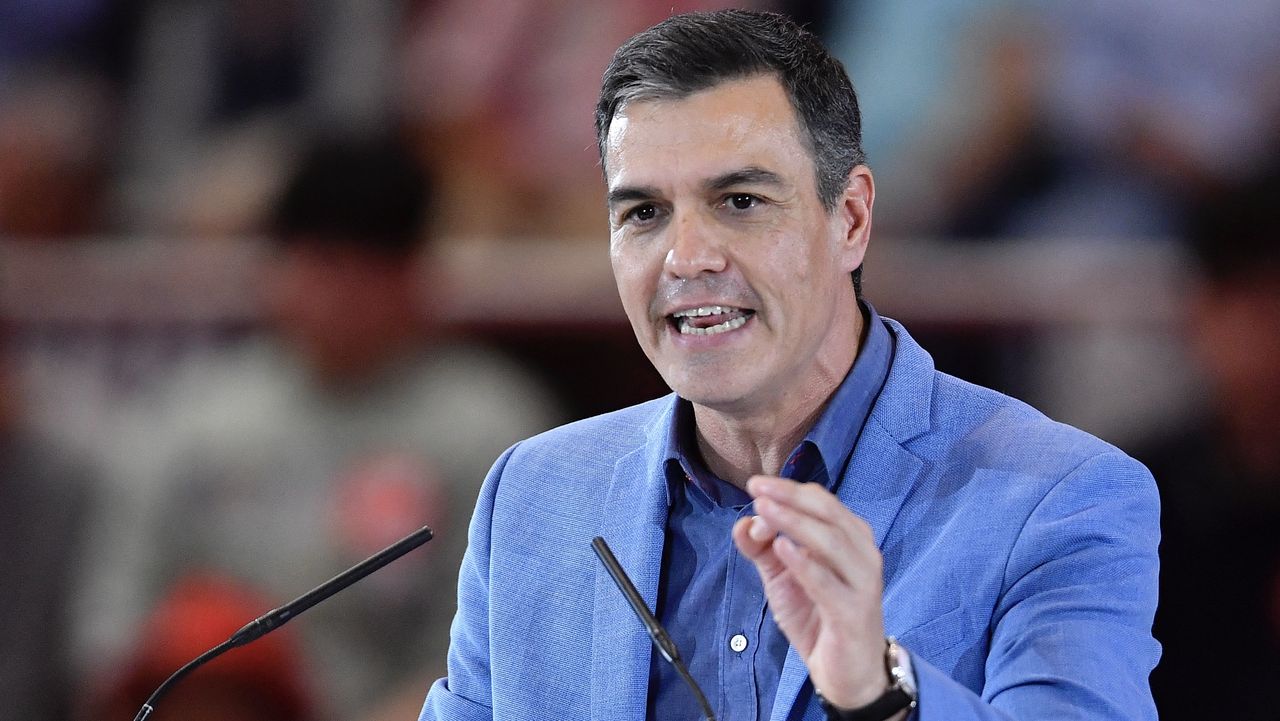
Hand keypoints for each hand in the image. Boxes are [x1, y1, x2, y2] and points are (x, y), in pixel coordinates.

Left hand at [732, 475, 887, 708]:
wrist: (847, 672)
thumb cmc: (818, 616)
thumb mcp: (782, 577)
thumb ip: (762, 548)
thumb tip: (743, 522)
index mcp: (850, 538)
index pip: (821, 501)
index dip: (788, 491)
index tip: (755, 485)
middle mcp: (862, 554)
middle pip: (828, 513)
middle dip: (790, 497)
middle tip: (757, 488)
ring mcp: (862, 582)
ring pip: (831, 542)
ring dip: (796, 522)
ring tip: (764, 510)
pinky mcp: (854, 612)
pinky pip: (829, 584)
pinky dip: (806, 563)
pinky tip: (782, 548)